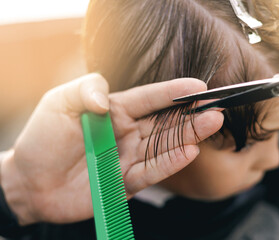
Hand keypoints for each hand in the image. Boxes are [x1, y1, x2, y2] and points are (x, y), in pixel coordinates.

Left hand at [0, 74, 222, 224]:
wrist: (30, 183)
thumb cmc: (42, 138)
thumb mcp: (59, 103)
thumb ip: (86, 90)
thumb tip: (109, 100)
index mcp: (115, 110)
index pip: (149, 98)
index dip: (173, 91)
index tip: (198, 85)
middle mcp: (127, 133)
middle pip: (164, 122)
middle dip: (190, 114)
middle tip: (215, 107)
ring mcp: (128, 158)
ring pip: (163, 145)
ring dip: (188, 136)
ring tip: (210, 124)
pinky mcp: (125, 183)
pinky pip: (151, 171)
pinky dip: (170, 163)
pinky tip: (189, 152)